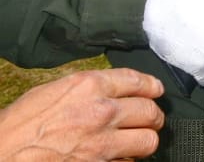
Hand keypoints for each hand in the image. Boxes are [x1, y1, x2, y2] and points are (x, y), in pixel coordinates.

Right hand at [0, 68, 163, 160]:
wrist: (1, 156)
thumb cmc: (17, 126)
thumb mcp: (50, 92)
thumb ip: (85, 88)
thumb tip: (107, 89)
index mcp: (89, 86)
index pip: (138, 81)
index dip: (151, 87)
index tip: (156, 91)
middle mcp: (102, 111)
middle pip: (150, 111)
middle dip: (152, 116)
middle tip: (149, 120)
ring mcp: (102, 143)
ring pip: (148, 140)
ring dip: (144, 141)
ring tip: (138, 141)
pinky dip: (125, 161)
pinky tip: (115, 158)